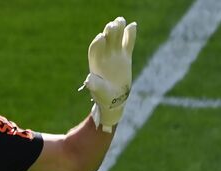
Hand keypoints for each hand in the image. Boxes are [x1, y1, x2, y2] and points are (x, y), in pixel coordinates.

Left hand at [81, 17, 136, 131]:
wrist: (114, 99)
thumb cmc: (103, 96)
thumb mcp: (98, 92)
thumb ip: (94, 85)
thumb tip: (87, 80)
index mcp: (95, 62)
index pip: (95, 48)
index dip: (97, 43)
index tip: (101, 37)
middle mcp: (104, 56)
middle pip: (106, 39)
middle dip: (108, 32)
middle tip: (111, 25)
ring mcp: (115, 54)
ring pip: (116, 38)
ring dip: (118, 28)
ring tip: (120, 21)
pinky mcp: (125, 56)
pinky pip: (128, 43)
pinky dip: (130, 34)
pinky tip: (133, 25)